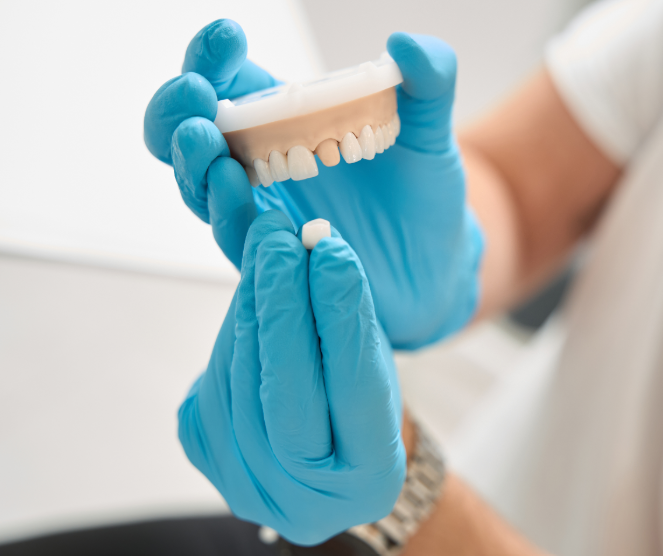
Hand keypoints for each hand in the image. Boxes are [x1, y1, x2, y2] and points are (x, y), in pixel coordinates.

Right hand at [144, 20, 483, 348]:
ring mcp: (263, 211)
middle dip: (178, 110)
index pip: (230, 81)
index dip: (214, 57)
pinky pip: (237, 236)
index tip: (228, 37)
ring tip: (203, 137)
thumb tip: (405, 42)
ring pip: (200, 186)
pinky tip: (234, 186)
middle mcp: (261, 163)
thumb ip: (430, 80)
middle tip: (195, 93)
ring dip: (193, 160)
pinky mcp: (275, 258)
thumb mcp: (431, 132)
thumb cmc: (423, 192)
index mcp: (287, 119)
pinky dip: (228, 211)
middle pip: (190, 132)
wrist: (438, 264)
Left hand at [178, 210, 404, 544]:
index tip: (333, 254)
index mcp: (368, 482)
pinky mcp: (208, 456)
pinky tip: (251, 289)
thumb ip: (349, 321)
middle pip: (284, 394)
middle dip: (281, 306)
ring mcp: (248, 485)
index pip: (353, 391)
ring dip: (251, 305)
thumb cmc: (363, 405)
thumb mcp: (376, 369)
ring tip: (266, 246)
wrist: (328, 458)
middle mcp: (304, 500)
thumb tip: (314, 248)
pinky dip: (234, 328)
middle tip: (281, 239)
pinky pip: (214, 381)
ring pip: (239, 381)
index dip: (341, 317)